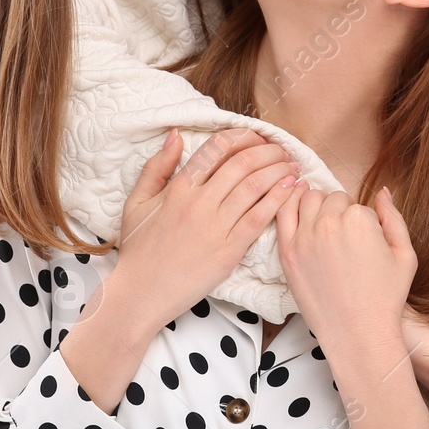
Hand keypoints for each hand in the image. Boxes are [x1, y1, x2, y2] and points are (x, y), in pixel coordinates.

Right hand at [108, 127, 300, 333]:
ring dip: (279, 170)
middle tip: (281, 150)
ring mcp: (216, 228)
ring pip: (256, 186)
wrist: (142, 292)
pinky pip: (259, 218)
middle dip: (268, 150)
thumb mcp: (137, 202)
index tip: (256, 137)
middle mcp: (199, 203)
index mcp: (178, 188)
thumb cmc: (138, 249)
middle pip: (243, 163)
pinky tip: (290, 188)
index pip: (217, 148)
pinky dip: (278, 199)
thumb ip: (157, 167)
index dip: (243, 136)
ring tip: (291, 165)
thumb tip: (176, 136)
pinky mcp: (229, 251)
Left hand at [275, 185, 417, 359]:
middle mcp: (330, 223)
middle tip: (345, 237)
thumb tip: (383, 192)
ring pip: (307, 199)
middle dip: (340, 211)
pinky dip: (287, 203)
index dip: (362, 220)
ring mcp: (304, 236)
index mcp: (360, 219)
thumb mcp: (405, 255)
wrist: (358, 334)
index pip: (357, 203)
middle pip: (332, 198)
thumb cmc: (385, 298)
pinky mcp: (287, 252)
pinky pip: (281, 213)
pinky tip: (295, 204)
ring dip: (316, 205)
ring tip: (324, 223)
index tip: (363, 240)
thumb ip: (393, 218)